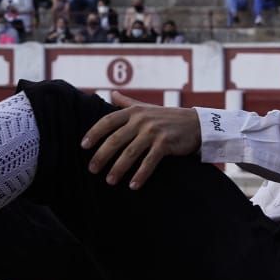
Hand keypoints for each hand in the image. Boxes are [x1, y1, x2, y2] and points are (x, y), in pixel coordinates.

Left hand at [81, 90, 200, 188]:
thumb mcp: (146, 107)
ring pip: (130, 152)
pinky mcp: (165, 144)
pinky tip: (133, 185)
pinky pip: (149, 162)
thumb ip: (127, 102)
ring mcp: (153, 132)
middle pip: (115, 139)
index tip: (83, 146)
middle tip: (92, 169)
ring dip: (118, 168)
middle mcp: (141, 120)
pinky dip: (140, 175)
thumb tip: (111, 93)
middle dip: (101, 155)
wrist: (195, 123)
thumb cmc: (167, 117)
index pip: (108, 121)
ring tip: (109, 181)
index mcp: (134, 111)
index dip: (94, 133)